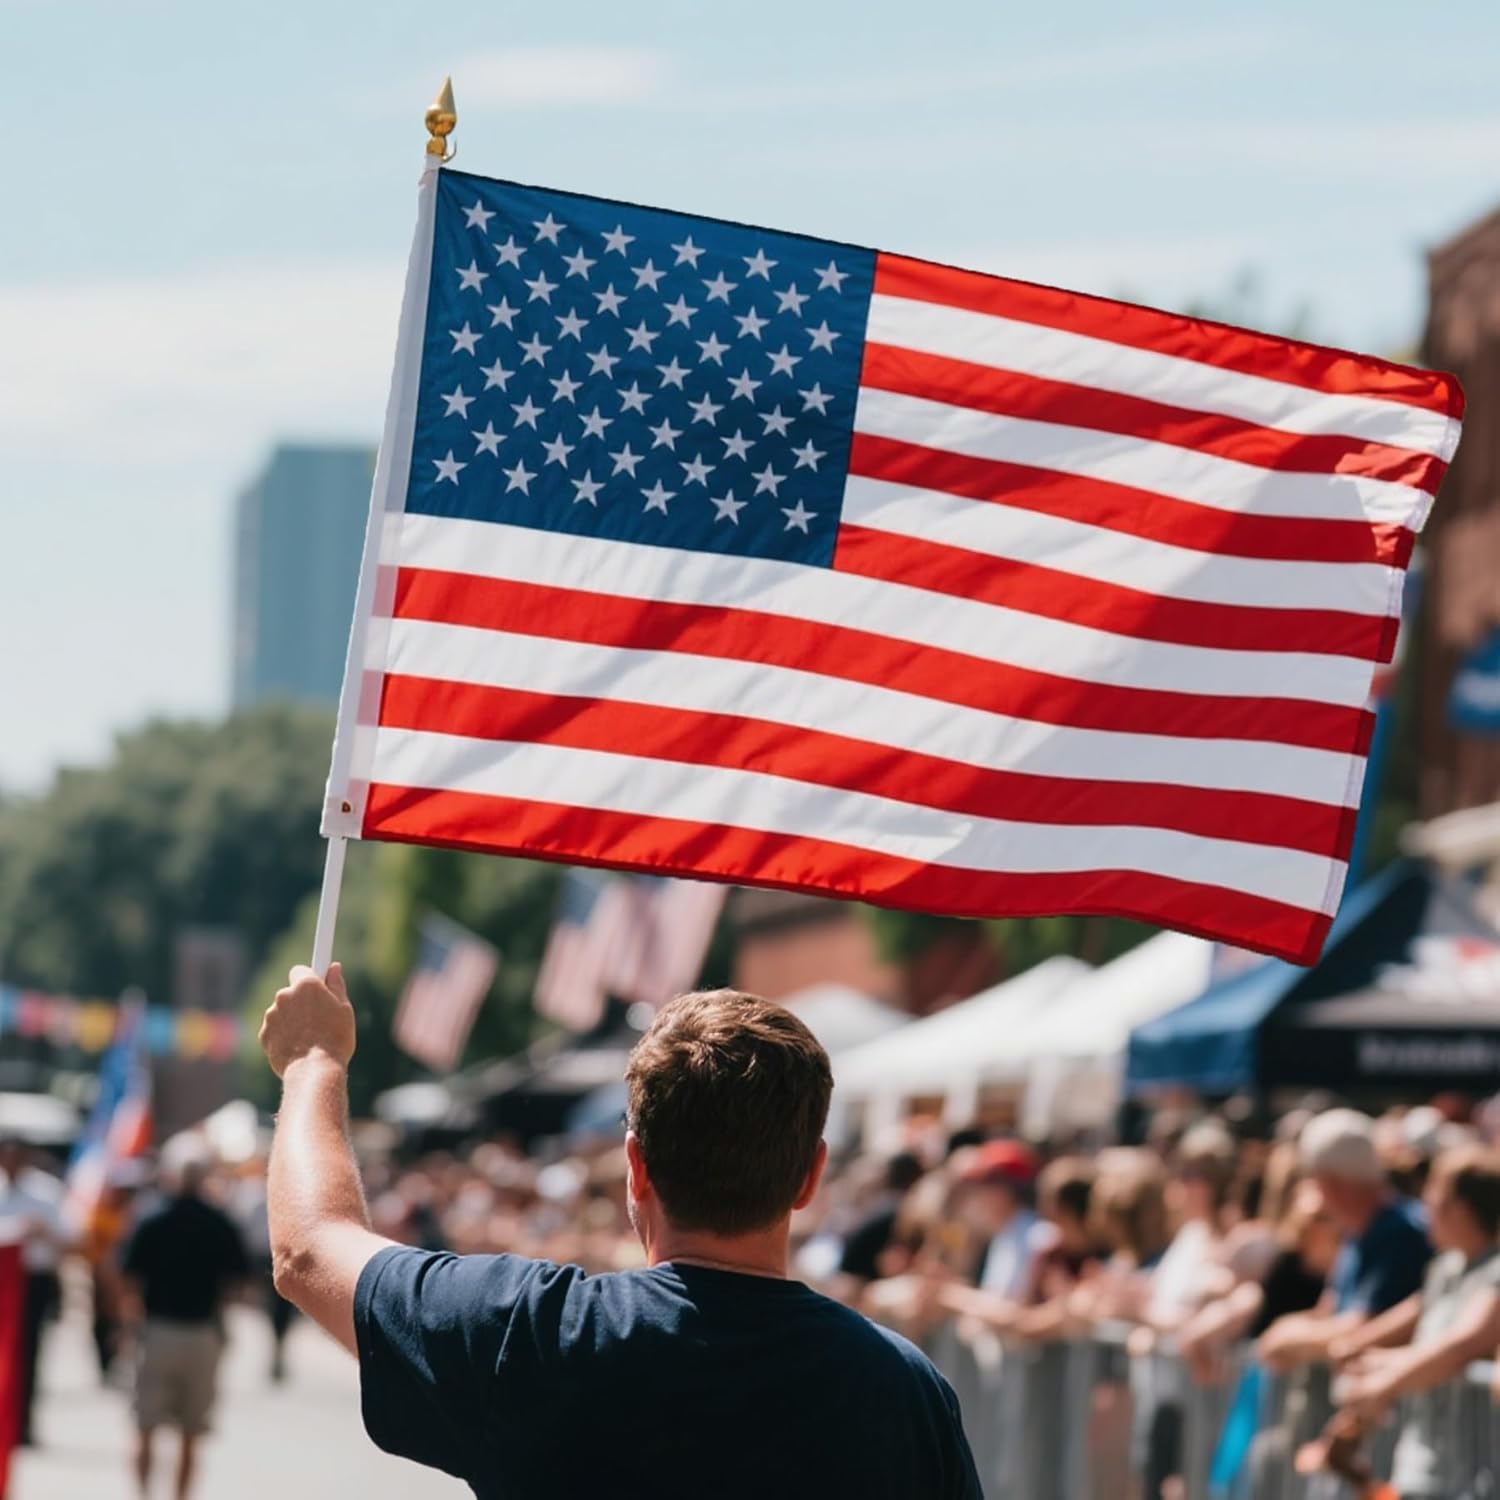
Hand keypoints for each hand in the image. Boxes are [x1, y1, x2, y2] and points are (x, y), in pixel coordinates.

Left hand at [259, 963, 356, 1077]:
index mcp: (306, 985)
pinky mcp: (264, 1034)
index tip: (315, 984)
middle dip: (301, 1001)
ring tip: (309, 1036)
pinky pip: (274, 1028)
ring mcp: (272, 1015)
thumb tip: (334, 967)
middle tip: (317, 1017)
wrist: (314, 1070)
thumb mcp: (344, 1009)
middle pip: (291, 992)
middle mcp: (285, 995)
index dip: (309, 978)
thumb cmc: (335, 1039)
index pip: (301, 970)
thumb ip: (336, 985)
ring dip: (292, 1019)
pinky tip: (297, 1045)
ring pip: (282, 1011)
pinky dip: (283, 1034)